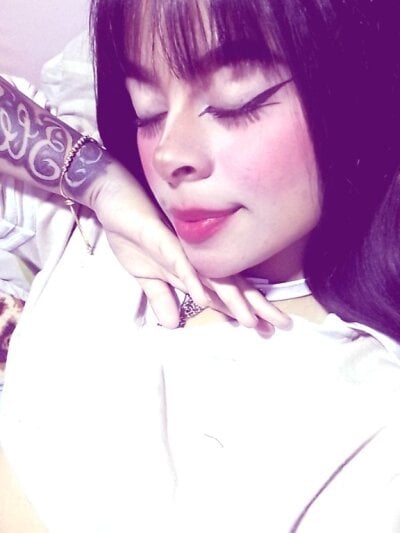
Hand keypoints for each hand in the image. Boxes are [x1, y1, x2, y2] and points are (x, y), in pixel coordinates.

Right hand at [90, 161, 290, 329]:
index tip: (266, 328)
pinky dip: (191, 280)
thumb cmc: (134, 233)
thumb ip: (162, 297)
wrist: (114, 198)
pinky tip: (202, 297)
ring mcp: (178, 247)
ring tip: (248, 319)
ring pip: (209, 275)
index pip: (223, 292)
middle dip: (254, 305)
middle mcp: (192, 257)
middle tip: (280, 324)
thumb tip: (173, 323)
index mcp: (192, 267)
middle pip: (228, 284)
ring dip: (230, 297)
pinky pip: (177, 261)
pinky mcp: (158, 238)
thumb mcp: (146, 275)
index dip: (243, 310)